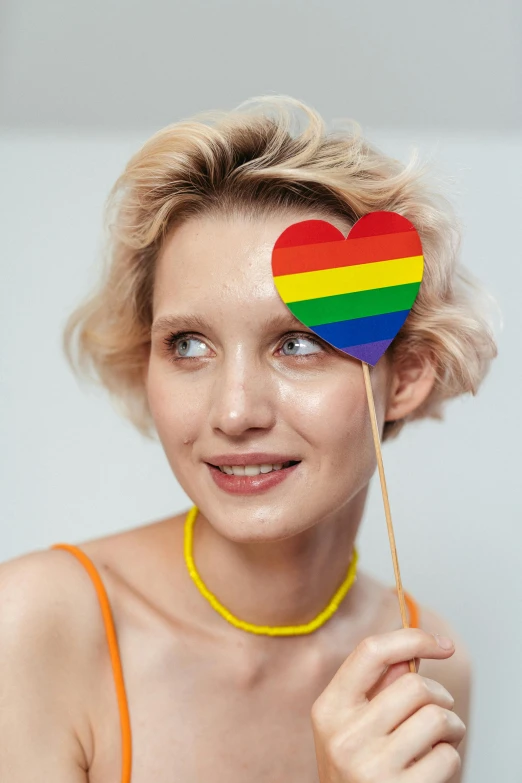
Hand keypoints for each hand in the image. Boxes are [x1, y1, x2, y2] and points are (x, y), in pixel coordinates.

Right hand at [311, 628, 465, 781]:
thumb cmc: (358, 769)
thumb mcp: (352, 726)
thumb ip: (377, 687)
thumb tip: (412, 652)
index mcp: (328, 709)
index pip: (370, 652)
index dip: (412, 638)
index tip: (442, 644)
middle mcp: (343, 736)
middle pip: (414, 685)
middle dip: (439, 695)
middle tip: (439, 710)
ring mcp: (370, 768)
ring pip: (437, 718)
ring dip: (451, 726)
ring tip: (441, 738)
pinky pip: (447, 756)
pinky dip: (450, 758)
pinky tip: (433, 767)